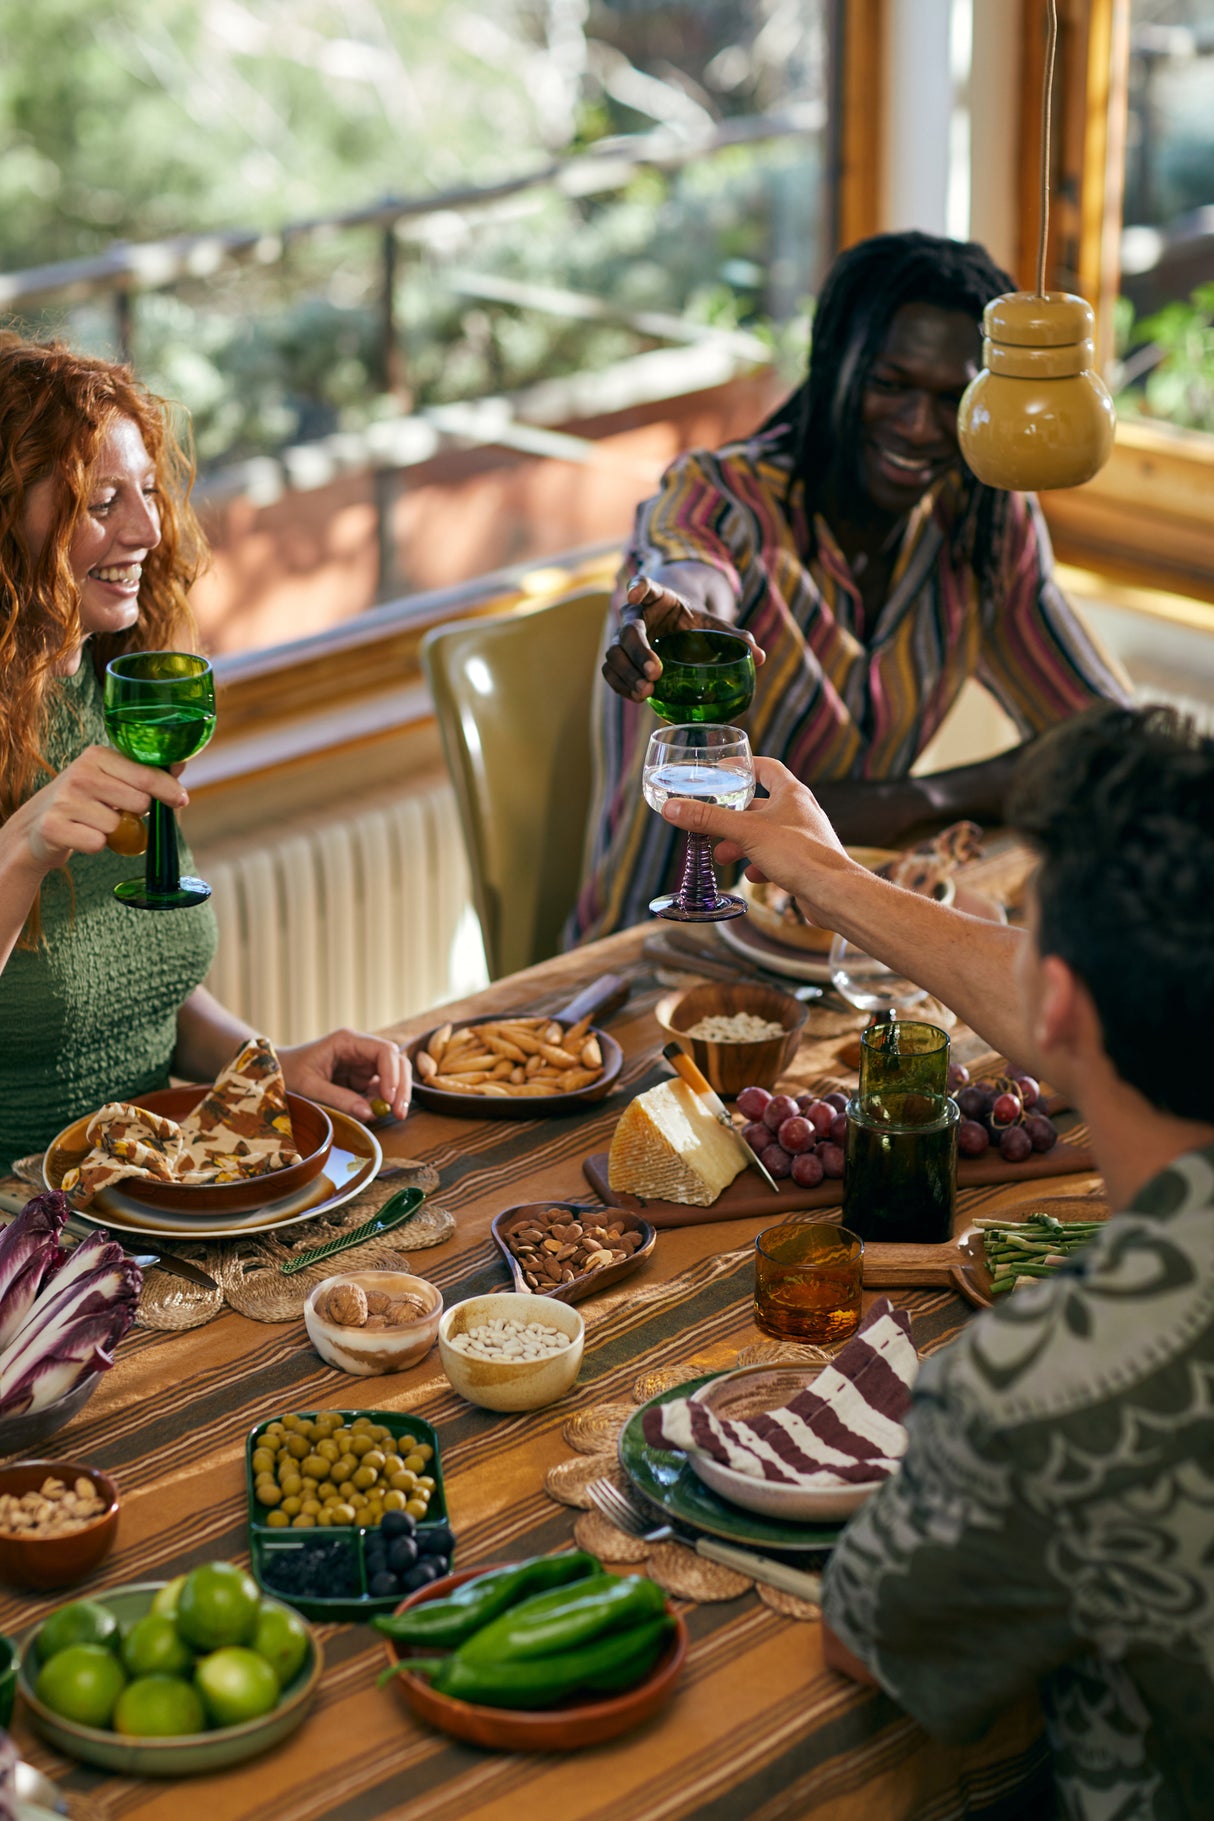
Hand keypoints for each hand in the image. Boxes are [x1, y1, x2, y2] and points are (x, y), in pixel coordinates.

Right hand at [8, 744, 186, 873]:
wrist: (36, 826)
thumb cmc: (83, 800)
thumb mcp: (111, 778)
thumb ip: (145, 772)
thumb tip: (180, 763)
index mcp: (97, 756)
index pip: (147, 775)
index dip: (169, 790)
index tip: (181, 799)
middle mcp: (80, 774)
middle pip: (138, 802)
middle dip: (135, 812)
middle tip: (117, 810)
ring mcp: (65, 800)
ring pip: (118, 826)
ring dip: (113, 831)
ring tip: (93, 822)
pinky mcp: (54, 827)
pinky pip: (98, 844)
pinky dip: (95, 845)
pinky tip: (80, 834)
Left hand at [279, 1029, 412, 1123]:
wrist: (274, 1074)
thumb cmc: (287, 1073)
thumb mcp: (309, 1087)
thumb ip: (338, 1098)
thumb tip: (369, 1113)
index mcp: (347, 1041)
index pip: (383, 1051)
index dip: (392, 1074)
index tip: (389, 1098)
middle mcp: (359, 1050)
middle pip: (395, 1062)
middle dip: (401, 1086)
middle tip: (400, 1113)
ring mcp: (361, 1064)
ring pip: (393, 1075)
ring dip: (397, 1095)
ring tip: (395, 1115)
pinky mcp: (359, 1079)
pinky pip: (379, 1088)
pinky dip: (382, 1101)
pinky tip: (376, 1113)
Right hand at [602, 566, 763, 702]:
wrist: (671, 620)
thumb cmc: (692, 621)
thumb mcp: (712, 624)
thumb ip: (733, 637)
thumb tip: (761, 656)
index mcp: (658, 597)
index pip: (645, 586)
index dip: (638, 587)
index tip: (636, 592)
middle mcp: (635, 614)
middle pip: (627, 630)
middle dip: (638, 652)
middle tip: (656, 673)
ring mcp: (622, 636)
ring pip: (614, 653)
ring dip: (627, 674)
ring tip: (645, 693)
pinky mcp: (619, 657)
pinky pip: (610, 670)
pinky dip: (621, 684)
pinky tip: (636, 697)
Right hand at [661, 755, 857, 917]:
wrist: (833, 893)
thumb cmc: (800, 855)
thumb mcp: (746, 833)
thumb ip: (708, 819)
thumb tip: (673, 808)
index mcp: (791, 794)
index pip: (766, 768)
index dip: (744, 767)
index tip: (723, 770)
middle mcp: (799, 812)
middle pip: (760, 806)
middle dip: (732, 818)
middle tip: (710, 826)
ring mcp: (803, 839)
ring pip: (765, 835)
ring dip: (741, 845)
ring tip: (722, 857)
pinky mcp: (804, 864)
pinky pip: (776, 859)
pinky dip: (759, 865)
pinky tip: (751, 876)